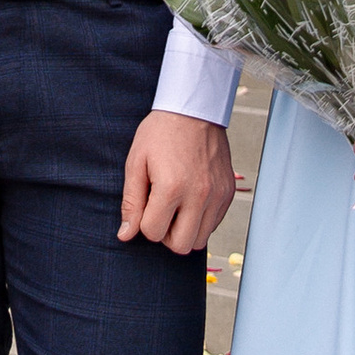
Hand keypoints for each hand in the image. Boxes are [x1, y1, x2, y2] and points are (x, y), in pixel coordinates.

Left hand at [117, 108, 237, 253]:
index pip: (153, 233)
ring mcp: (217, 195)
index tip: (146, 203)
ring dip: (185, 231)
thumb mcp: (136, 162)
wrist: (194, 109)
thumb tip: (125, 235)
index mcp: (171, 187)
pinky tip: (191, 199)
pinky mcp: (229, 193)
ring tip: (177, 206)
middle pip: (180, 246)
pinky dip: (201, 220)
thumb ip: (131, 202)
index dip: (144, 223)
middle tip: (161, 211)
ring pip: (200, 240)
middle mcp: (199, 195)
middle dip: (166, 234)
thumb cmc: (160, 133)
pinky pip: (214, 225)